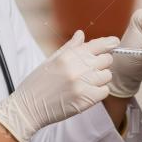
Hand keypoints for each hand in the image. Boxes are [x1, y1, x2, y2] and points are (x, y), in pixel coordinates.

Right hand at [0, 30, 117, 141]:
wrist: (27, 107)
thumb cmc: (38, 83)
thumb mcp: (51, 60)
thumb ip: (70, 47)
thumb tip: (81, 34)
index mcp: (68, 55)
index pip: (98, 44)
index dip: (109, 43)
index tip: (114, 43)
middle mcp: (77, 67)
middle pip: (106, 59)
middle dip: (102, 63)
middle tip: (92, 68)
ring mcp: (82, 83)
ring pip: (107, 75)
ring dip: (100, 78)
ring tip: (87, 82)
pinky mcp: (86, 99)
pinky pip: (104, 91)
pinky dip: (99, 91)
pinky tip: (88, 92)